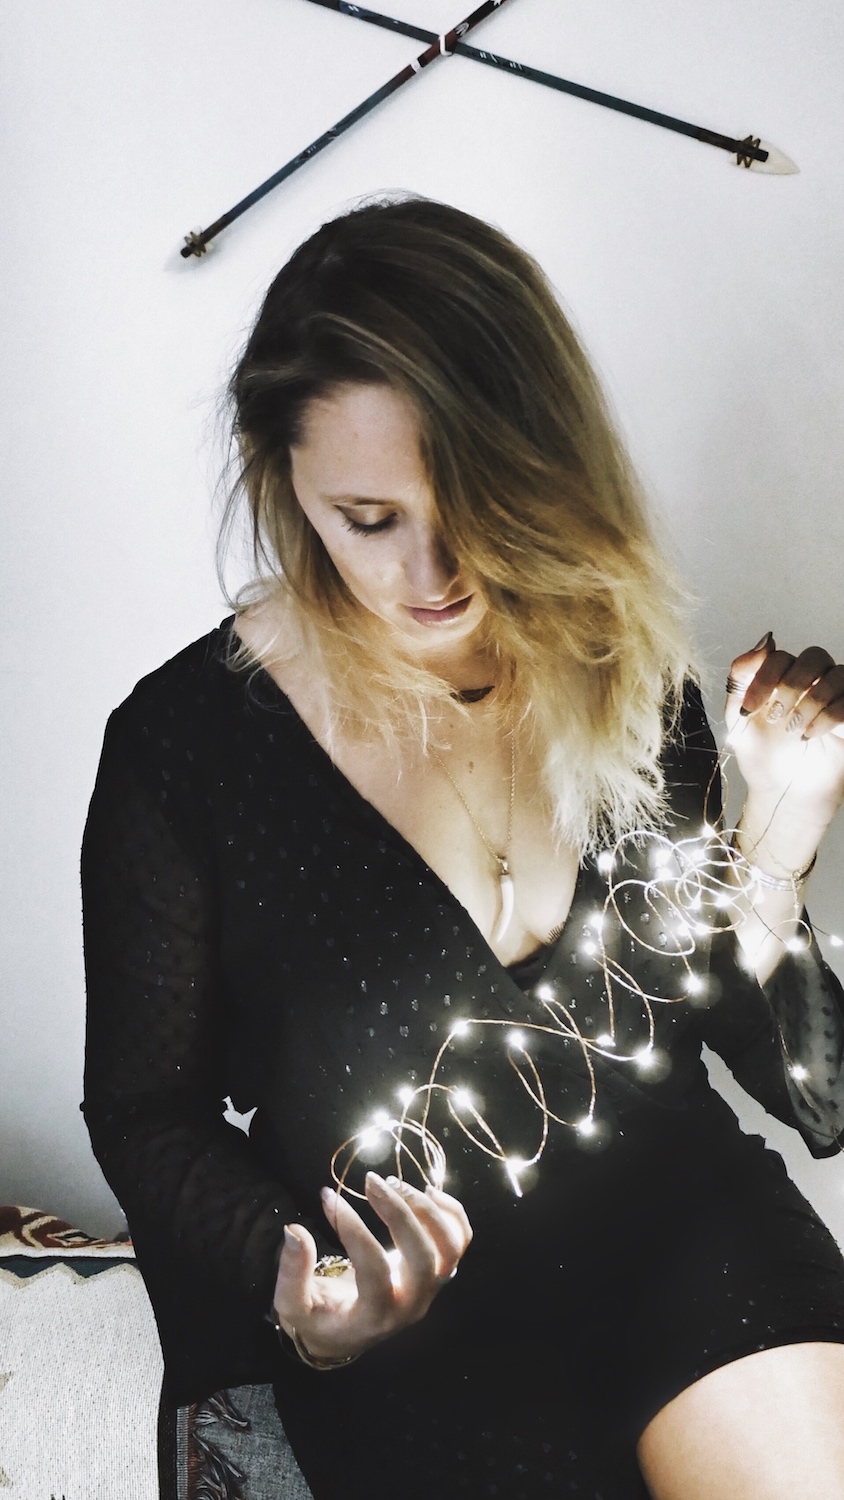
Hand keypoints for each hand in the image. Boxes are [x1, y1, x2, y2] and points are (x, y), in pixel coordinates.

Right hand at [272, 1173, 471, 1362]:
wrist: (350, 1332)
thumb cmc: (320, 1318)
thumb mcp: (294, 1306)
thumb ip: (293, 1273)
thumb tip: (294, 1231)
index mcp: (375, 1316)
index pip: (373, 1269)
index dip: (352, 1229)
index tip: (328, 1198)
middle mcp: (412, 1305)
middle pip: (422, 1258)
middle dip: (398, 1213)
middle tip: (370, 1181)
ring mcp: (431, 1289)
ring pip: (449, 1248)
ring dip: (426, 1210)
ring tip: (394, 1183)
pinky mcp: (440, 1272)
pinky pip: (461, 1241)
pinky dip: (452, 1213)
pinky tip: (428, 1190)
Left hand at [725, 634, 843, 835]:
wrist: (783, 792)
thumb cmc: (763, 755)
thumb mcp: (740, 717)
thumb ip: (743, 677)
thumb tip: (767, 640)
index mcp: (783, 677)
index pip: (779, 657)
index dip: (763, 678)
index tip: (749, 709)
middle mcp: (813, 682)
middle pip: (814, 656)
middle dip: (791, 685)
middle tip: (776, 717)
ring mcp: (836, 697)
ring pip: (837, 675)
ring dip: (810, 702)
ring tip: (793, 730)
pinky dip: (829, 716)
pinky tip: (810, 735)